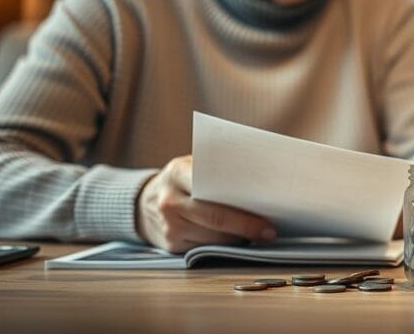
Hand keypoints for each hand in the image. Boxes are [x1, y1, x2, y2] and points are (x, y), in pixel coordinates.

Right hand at [135, 155, 276, 252]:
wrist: (144, 203)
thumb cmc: (182, 181)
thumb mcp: (192, 165)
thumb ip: (217, 170)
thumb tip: (259, 179)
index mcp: (178, 172)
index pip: (210, 185)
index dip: (238, 199)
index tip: (265, 208)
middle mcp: (169, 201)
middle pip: (215, 217)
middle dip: (246, 225)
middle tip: (269, 231)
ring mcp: (169, 226)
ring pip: (213, 238)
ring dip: (239, 238)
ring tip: (258, 233)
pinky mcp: (171, 246)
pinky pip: (205, 249)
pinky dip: (225, 246)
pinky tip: (237, 240)